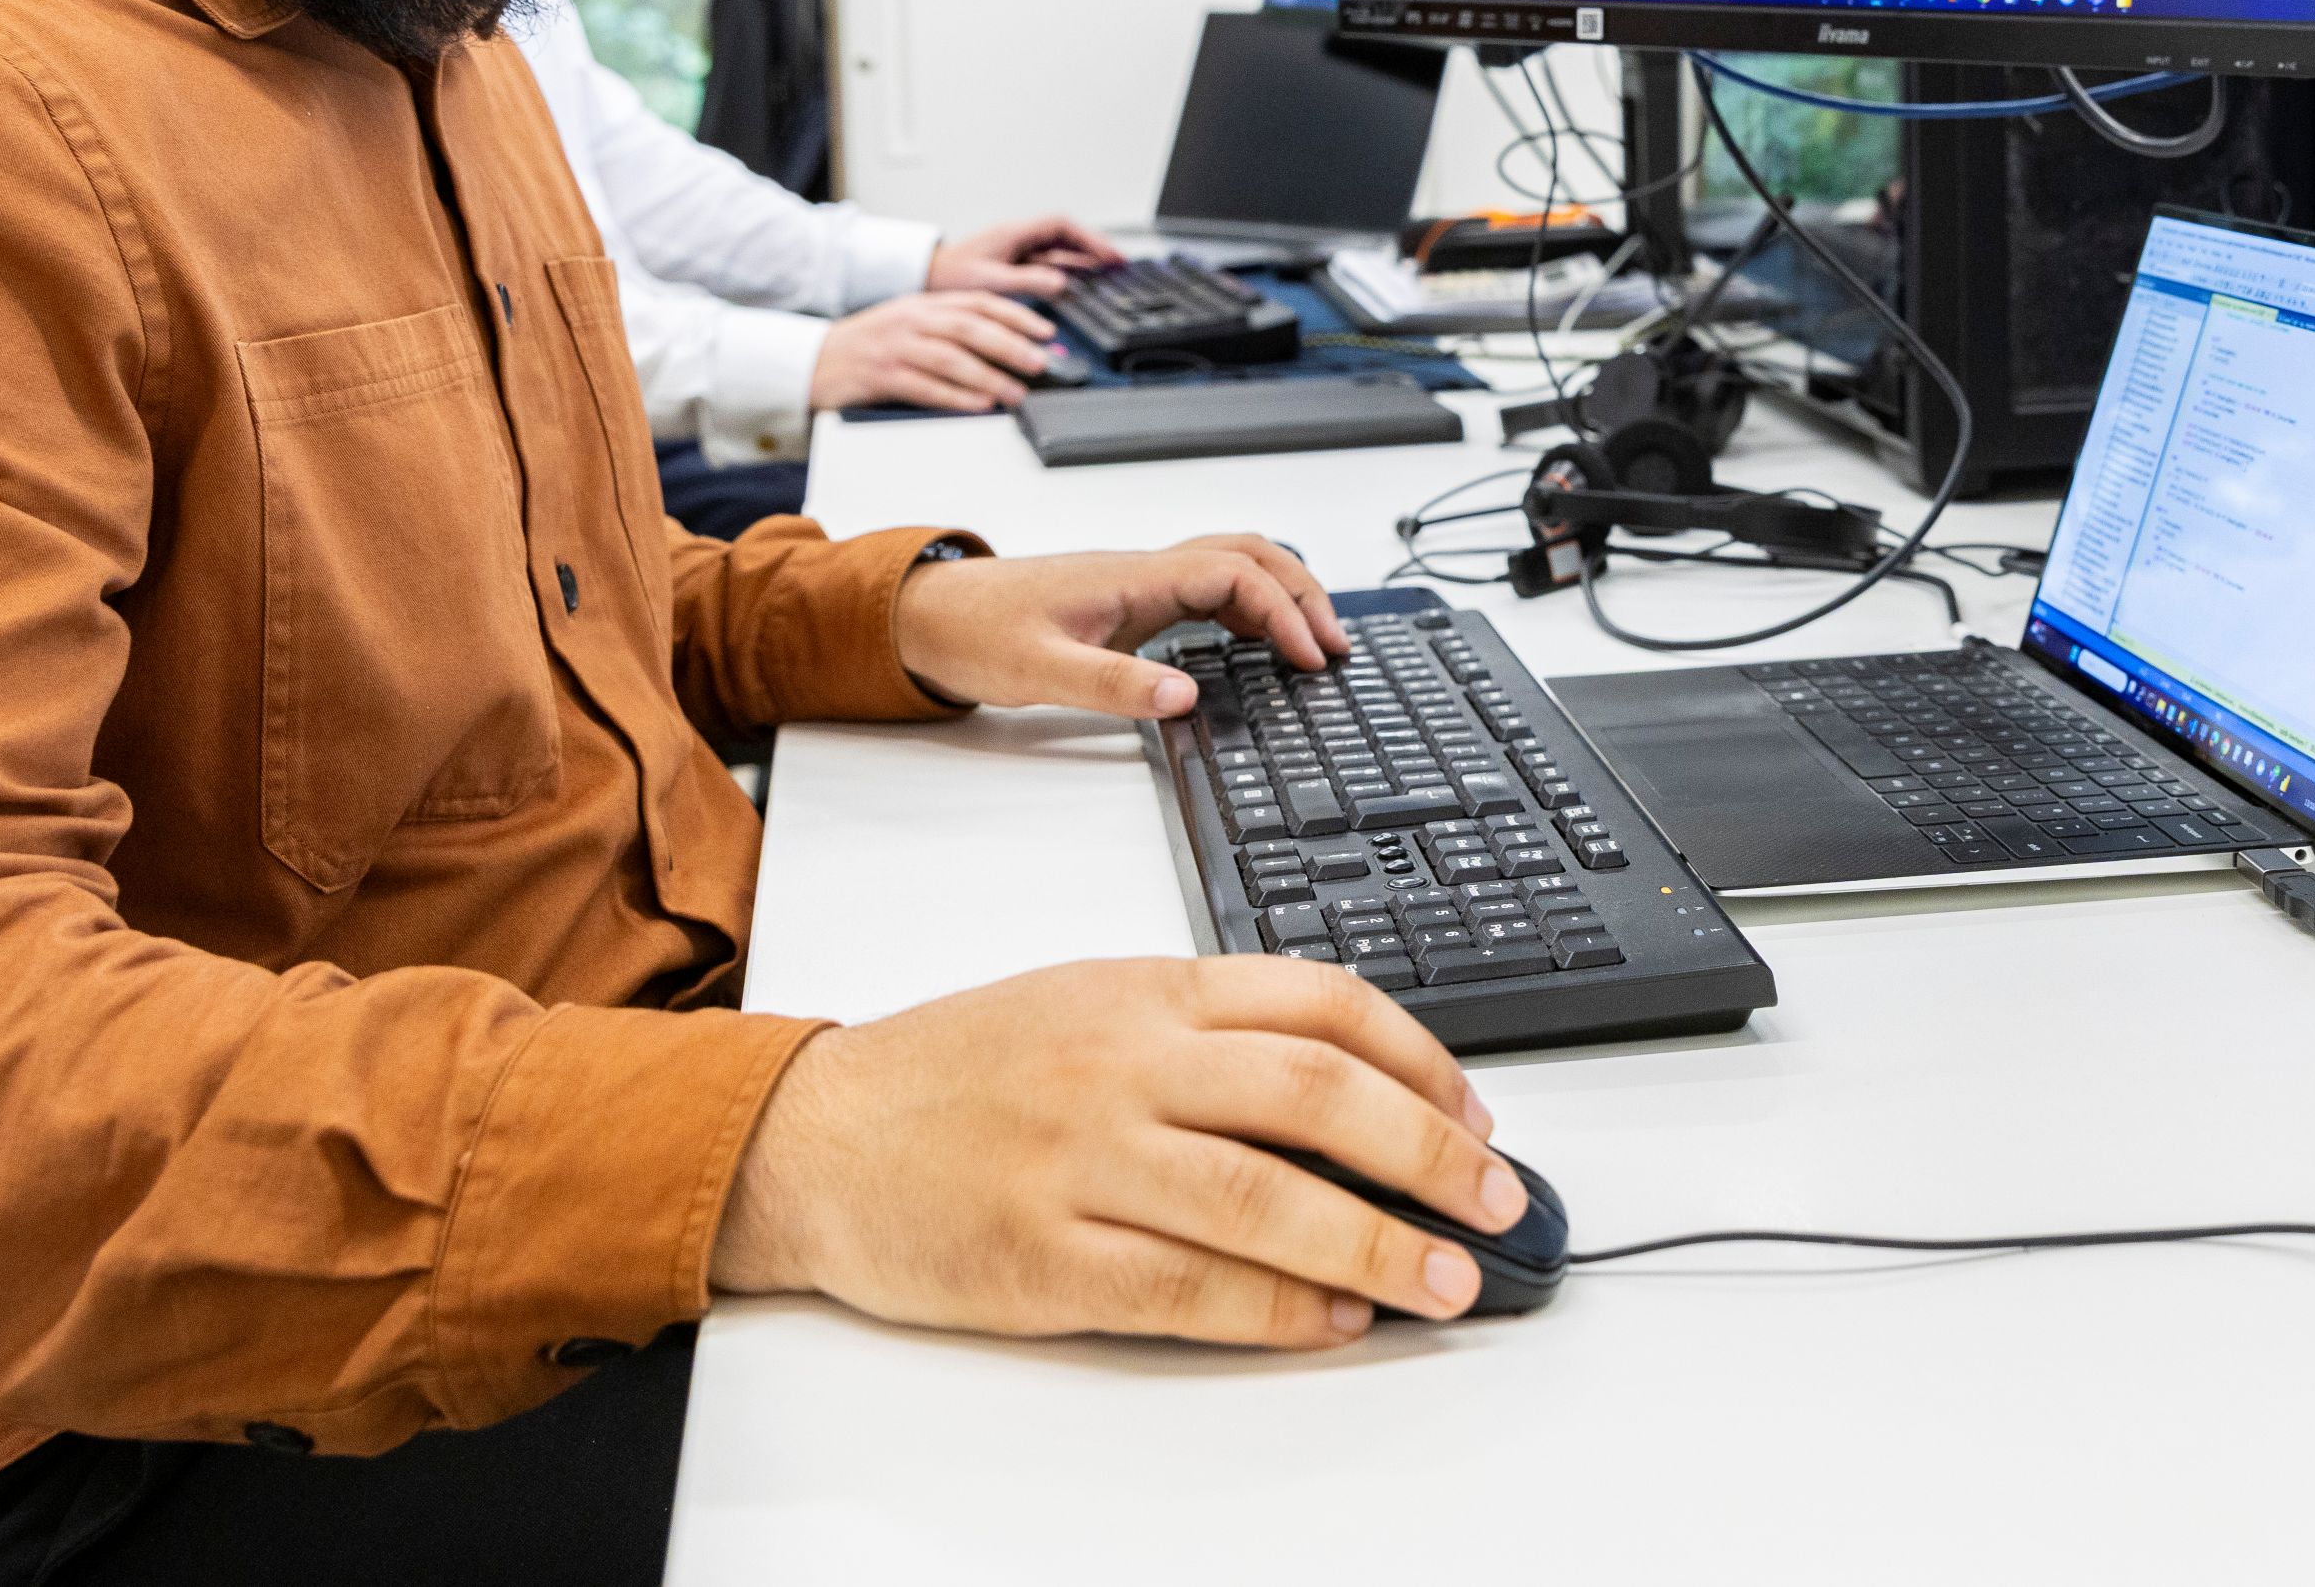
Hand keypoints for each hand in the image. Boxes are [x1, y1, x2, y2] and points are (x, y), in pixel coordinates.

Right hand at [709, 958, 1518, 1343]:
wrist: (816, 1133)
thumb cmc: (961, 1072)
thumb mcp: (1090, 1003)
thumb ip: (1210, 1033)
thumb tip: (1357, 1092)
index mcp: (1148, 992)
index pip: (1322, 1003)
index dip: (1422, 1060)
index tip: (1478, 1113)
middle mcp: (1125, 1065)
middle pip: (1318, 1096)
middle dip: (1432, 1154)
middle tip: (1499, 1202)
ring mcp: (1083, 1161)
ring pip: (1266, 1199)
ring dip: (1376, 1248)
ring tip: (1444, 1282)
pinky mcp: (1043, 1258)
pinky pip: (1186, 1288)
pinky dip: (1274, 1310)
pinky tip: (1331, 1322)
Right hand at [812, 292, 1059, 411]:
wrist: (812, 360)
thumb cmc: (866, 345)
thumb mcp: (908, 322)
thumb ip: (948, 328)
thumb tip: (1002, 345)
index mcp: (923, 303)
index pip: (978, 302)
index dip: (1016, 315)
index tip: (1046, 331)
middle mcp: (912, 320)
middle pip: (970, 328)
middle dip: (1011, 344)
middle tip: (1042, 362)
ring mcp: (896, 347)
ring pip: (951, 358)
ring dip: (989, 376)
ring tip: (1016, 392)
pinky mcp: (882, 376)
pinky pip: (925, 387)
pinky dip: (955, 396)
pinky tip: (978, 405)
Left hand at [894, 538, 1345, 716]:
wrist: (928, 615)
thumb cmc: (975, 634)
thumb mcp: (1040, 671)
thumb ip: (1115, 685)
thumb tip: (1187, 696)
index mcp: (1131, 578)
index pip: (1234, 573)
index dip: (1283, 612)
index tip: (1312, 658)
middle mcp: (1143, 570)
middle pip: (1249, 554)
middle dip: (1302, 592)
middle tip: (1336, 646)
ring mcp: (1139, 583)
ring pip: (1232, 566)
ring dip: (1280, 595)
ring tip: (1315, 644)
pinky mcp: (1130, 602)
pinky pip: (1208, 588)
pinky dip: (1250, 607)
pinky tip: (1259, 644)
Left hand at [929, 214, 1125, 298]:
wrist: (924, 277)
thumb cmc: (948, 276)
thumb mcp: (990, 282)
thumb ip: (1027, 282)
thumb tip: (1062, 283)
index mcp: (1014, 233)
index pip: (1061, 225)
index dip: (1089, 238)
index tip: (1108, 254)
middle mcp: (1018, 237)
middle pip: (1066, 235)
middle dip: (1093, 247)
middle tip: (1118, 263)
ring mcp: (1016, 249)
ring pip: (1058, 249)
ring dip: (1083, 258)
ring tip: (1107, 271)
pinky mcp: (1012, 262)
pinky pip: (1047, 262)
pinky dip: (1067, 269)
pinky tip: (1079, 281)